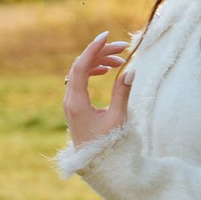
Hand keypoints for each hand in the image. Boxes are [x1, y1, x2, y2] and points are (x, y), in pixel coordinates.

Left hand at [62, 27, 134, 148]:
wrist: (96, 163)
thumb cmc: (108, 144)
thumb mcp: (118, 118)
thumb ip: (122, 93)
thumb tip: (130, 71)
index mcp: (76, 102)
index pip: (81, 66)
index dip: (93, 49)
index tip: (107, 36)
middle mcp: (70, 100)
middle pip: (80, 65)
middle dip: (100, 53)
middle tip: (122, 49)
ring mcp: (70, 102)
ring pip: (80, 71)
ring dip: (98, 61)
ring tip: (118, 60)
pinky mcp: (74, 105)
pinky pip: (79, 79)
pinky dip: (92, 71)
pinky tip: (106, 70)